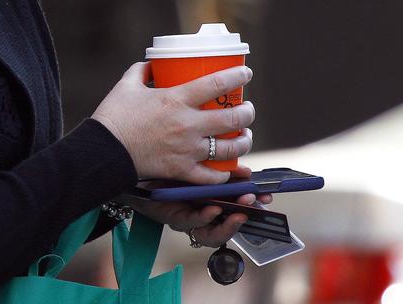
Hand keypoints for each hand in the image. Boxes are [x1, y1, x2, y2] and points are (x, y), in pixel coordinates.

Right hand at [91, 62, 255, 183]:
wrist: (102, 151)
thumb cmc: (113, 116)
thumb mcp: (126, 85)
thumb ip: (141, 71)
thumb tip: (152, 65)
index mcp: (176, 100)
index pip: (217, 83)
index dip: (238, 75)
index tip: (246, 72)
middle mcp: (187, 124)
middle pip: (233, 118)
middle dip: (247, 112)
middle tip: (247, 109)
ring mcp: (187, 150)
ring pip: (230, 148)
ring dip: (243, 142)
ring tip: (244, 137)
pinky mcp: (181, 170)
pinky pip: (212, 176)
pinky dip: (223, 173)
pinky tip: (226, 167)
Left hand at [123, 184, 273, 247]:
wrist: (135, 169)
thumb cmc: (168, 169)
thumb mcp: (198, 168)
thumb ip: (221, 172)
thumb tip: (246, 171)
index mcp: (210, 202)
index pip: (237, 210)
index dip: (254, 207)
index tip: (267, 197)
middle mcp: (200, 215)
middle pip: (228, 227)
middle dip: (245, 219)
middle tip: (254, 204)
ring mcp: (187, 219)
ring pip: (211, 234)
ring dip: (228, 225)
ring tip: (238, 213)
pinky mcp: (172, 217)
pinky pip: (190, 223)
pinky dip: (204, 217)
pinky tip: (212, 208)